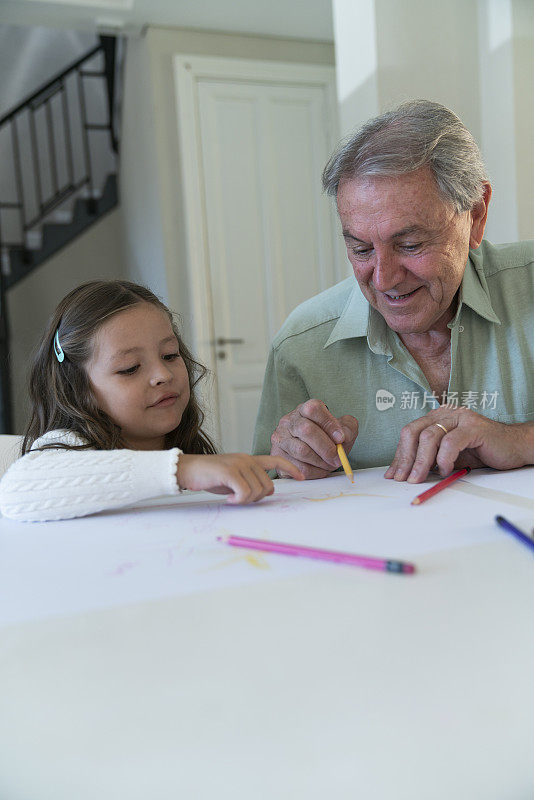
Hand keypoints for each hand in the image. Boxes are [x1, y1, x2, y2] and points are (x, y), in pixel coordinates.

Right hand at [176, 453, 303, 503]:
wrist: (186, 470)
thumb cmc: (209, 476)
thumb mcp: (233, 478)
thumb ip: (249, 481)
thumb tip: (267, 491)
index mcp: (249, 460)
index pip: (275, 461)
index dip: (291, 469)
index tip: (302, 477)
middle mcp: (246, 459)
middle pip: (268, 486)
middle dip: (258, 498)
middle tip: (240, 499)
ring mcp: (238, 464)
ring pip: (258, 491)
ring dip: (246, 500)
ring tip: (232, 498)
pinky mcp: (229, 472)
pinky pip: (245, 492)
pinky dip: (238, 500)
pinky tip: (228, 499)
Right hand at [270, 399, 358, 479]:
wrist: (310, 455)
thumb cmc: (326, 439)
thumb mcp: (342, 430)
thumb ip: (348, 428)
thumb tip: (343, 436)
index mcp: (304, 409)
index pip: (313, 409)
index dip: (329, 423)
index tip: (341, 438)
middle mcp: (289, 421)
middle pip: (306, 430)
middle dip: (326, 447)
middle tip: (338, 458)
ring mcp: (280, 438)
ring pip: (301, 450)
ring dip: (321, 461)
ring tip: (329, 464)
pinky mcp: (277, 456)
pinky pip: (297, 467)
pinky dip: (314, 472)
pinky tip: (320, 470)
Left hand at [385, 406, 531, 482]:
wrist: (513, 447)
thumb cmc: (481, 451)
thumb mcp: (448, 457)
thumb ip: (429, 460)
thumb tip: (405, 472)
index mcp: (436, 418)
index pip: (409, 433)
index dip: (399, 455)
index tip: (393, 474)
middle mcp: (446, 414)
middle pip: (414, 432)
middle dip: (406, 458)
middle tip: (402, 479)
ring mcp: (460, 418)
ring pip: (430, 436)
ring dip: (421, 461)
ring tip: (419, 478)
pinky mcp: (474, 427)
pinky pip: (450, 442)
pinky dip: (444, 459)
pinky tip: (445, 471)